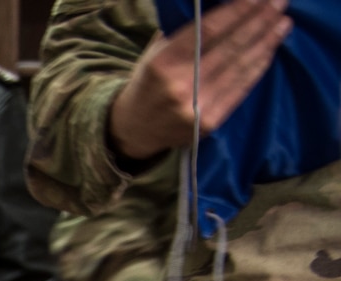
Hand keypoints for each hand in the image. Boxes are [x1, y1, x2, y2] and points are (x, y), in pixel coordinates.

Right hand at [108, 0, 289, 160]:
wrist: (134, 130)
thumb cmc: (149, 83)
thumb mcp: (156, 53)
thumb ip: (184, 33)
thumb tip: (224, 7)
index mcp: (163, 63)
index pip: (209, 30)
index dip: (238, 11)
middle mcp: (180, 85)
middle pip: (230, 46)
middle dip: (259, 21)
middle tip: (281, 1)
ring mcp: (196, 106)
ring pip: (240, 66)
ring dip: (266, 41)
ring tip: (283, 22)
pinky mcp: (210, 122)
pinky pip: (241, 88)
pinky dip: (258, 66)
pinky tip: (270, 49)